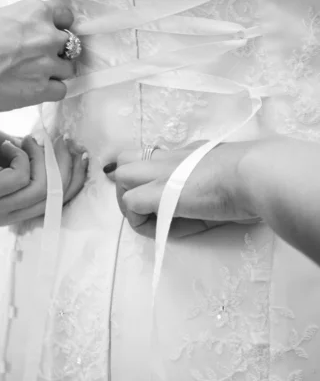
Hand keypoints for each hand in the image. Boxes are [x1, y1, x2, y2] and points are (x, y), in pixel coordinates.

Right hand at [0, 0, 75, 114]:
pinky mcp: (43, 89)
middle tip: (37, 59)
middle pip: (69, 45)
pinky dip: (51, 91)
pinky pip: (62, 90)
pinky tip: (34, 90)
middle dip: (57, 52)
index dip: (58, 28)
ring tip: (33, 77)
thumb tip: (25, 36)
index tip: (49, 36)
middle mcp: (48, 35)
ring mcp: (48, 63)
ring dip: (55, 73)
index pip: (65, 17)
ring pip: (68, 69)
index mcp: (35, 11)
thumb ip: (21, 25)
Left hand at [0, 115, 87, 228]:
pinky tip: (7, 143)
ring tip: (29, 139)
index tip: (80, 154)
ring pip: (42, 188)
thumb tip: (67, 159)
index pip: (52, 205)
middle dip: (66, 166)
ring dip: (43, 157)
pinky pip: (24, 177)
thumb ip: (33, 165)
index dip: (73, 180)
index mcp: (5, 211)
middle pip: (53, 199)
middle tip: (64, 141)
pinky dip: (23, 154)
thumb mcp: (7, 155)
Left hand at [105, 142, 259, 237]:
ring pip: (121, 176)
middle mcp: (170, 157)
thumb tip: (202, 200)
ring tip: (151, 220)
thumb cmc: (254, 178)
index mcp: (187, 153)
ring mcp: (162, 173)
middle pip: (126, 158)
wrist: (258, 175)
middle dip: (126, 183)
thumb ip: (209, 183)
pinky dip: (139, 219)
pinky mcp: (159, 192)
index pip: (150, 155)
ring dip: (129, 202)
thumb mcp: (227, 176)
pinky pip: (131, 203)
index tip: (150, 194)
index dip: (142, 173)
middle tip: (144, 207)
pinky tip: (160, 227)